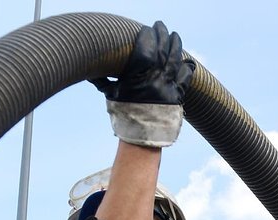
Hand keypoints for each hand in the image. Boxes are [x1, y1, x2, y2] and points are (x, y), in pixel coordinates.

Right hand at [92, 21, 195, 147]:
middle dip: (162, 34)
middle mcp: (154, 78)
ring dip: (176, 45)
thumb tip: (89, 72)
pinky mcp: (177, 96)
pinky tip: (188, 61)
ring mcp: (167, 86)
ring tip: (175, 36)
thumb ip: (104, 80)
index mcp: (137, 75)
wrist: (141, 135)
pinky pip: (185, 78)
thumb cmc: (123, 114)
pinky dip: (187, 69)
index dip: (147, 35)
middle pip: (161, 49)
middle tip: (161, 26)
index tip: (147, 28)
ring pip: (175, 59)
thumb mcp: (112, 95)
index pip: (144, 46)